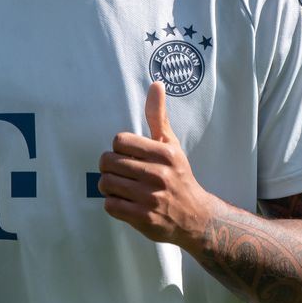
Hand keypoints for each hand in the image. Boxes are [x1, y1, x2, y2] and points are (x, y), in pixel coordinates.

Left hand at [99, 82, 216, 249]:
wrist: (195, 216)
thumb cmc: (178, 176)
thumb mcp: (171, 145)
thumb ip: (159, 116)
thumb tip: (156, 84)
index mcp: (164, 153)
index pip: (119, 140)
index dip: (119, 147)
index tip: (128, 154)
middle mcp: (158, 174)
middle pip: (108, 162)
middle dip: (109, 167)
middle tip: (120, 172)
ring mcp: (150, 198)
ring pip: (106, 183)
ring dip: (109, 185)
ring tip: (120, 187)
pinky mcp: (144, 218)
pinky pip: (110, 205)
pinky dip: (113, 203)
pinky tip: (125, 202)